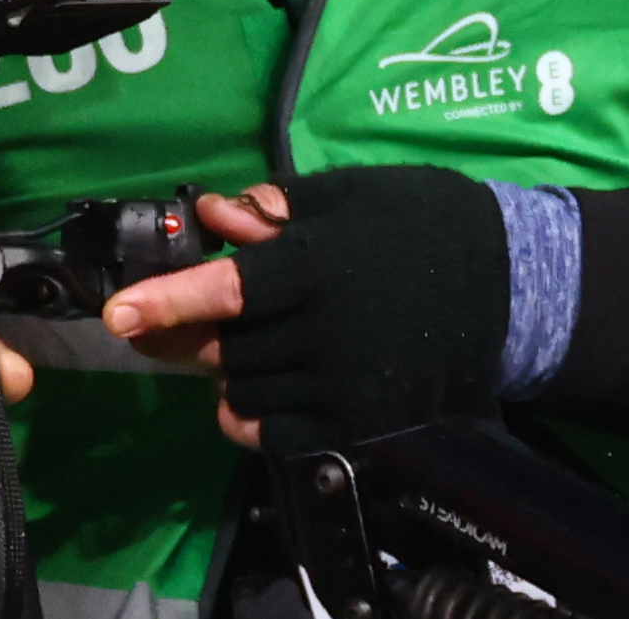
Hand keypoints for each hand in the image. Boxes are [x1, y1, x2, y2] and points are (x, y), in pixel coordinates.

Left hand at [106, 167, 510, 455]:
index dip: (168, 301)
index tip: (116, 315)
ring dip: (229, 368)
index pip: (228, 289)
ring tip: (247, 342)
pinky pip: (277, 434)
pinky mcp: (358, 422)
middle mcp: (326, 331)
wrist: (512, 288)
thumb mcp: (355, 194)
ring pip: (246, 389)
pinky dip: (253, 414)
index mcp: (321, 265)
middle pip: (227, 346)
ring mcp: (343, 384)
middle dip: (192, 332)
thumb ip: (278, 207)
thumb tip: (213, 213)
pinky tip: (259, 389)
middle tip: (179, 318)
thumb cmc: (428, 223)